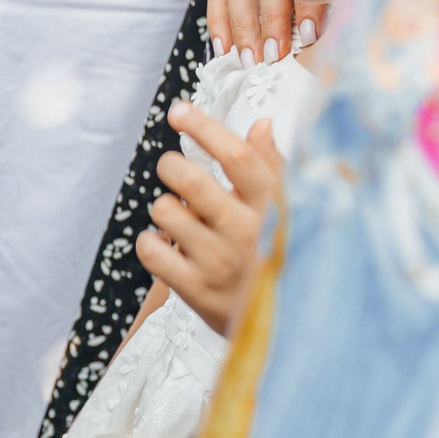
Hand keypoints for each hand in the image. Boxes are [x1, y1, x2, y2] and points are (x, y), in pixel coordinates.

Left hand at [135, 102, 283, 335]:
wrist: (285, 327)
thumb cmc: (280, 254)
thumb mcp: (288, 211)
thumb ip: (272, 168)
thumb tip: (261, 123)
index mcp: (274, 208)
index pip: (239, 158)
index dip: (205, 129)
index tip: (178, 110)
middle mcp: (247, 233)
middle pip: (191, 182)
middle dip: (171, 166)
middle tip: (172, 169)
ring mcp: (220, 263)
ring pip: (166, 212)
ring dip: (165, 207)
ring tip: (182, 218)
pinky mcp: (196, 291)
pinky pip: (150, 250)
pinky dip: (150, 241)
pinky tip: (168, 245)